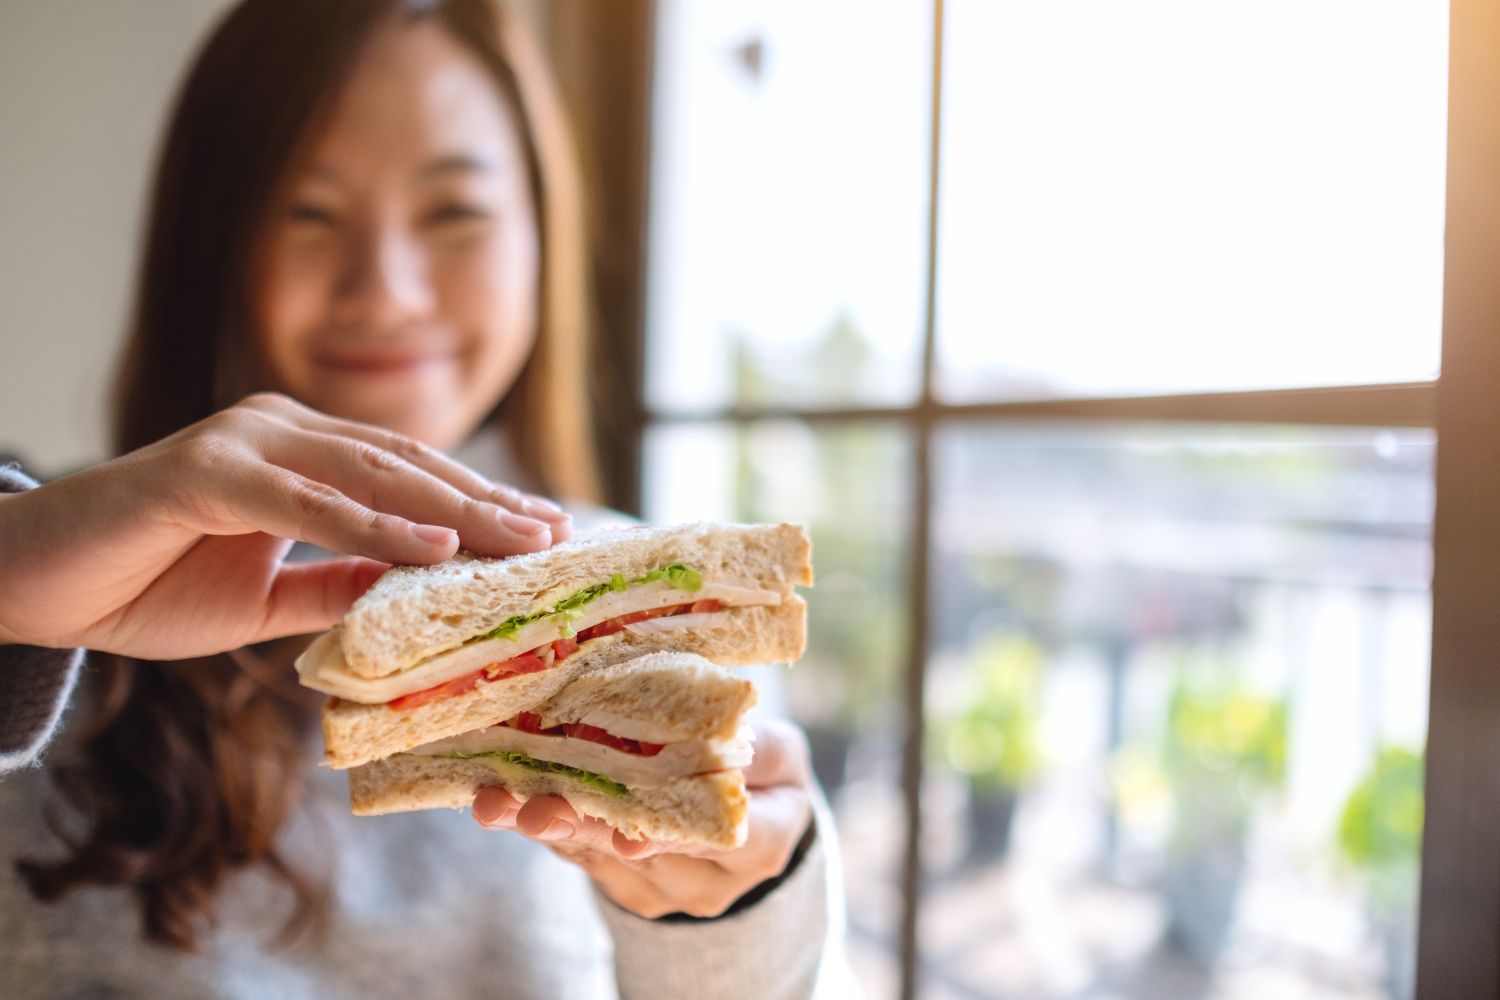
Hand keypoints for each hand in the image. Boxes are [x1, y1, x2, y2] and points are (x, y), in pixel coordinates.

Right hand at [0, 392, 571, 656]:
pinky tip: (430, 548)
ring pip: (370, 474)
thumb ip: (341, 587)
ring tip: (516, 539)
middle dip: (485, 503)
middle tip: (555, 533)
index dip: (478, 504)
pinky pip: (306, 502)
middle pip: (407, 467)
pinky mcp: (205, 471)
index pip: (409, 477)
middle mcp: (281, 431)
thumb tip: (419, 592)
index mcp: (300, 453)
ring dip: (450, 510)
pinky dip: (371, 527)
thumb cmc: (145, 583)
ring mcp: (243, 442)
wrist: (33, 583)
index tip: (543, 534)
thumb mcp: (268, 599)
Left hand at [473, 718, 813, 918]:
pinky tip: (502, 801)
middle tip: (538, 811)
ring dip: (544, 827)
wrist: (748, 831)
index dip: (670, 836)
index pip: (716, 843)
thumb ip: (753, 745)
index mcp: (761, 846)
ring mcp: (658, 891)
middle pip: (639, 856)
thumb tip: (717, 715)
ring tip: (499, 805)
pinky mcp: (619, 886)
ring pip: (595, 858)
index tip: (628, 834)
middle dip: (583, 829)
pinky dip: (540, 824)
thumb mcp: (780, 755)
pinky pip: (577, 856)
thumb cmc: (765, 776)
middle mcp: (705, 882)